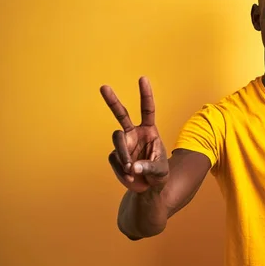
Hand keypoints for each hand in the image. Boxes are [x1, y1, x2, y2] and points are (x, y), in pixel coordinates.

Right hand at [100, 77, 168, 192]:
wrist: (149, 187)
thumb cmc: (159, 174)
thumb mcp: (160, 171)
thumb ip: (148, 167)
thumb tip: (132, 166)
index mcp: (149, 130)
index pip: (147, 109)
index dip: (145, 94)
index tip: (142, 78)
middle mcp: (134, 133)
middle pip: (121, 114)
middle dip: (112, 101)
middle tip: (103, 86)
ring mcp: (123, 144)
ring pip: (116, 139)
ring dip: (123, 154)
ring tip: (130, 169)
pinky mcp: (115, 156)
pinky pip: (114, 159)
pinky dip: (121, 169)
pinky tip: (129, 177)